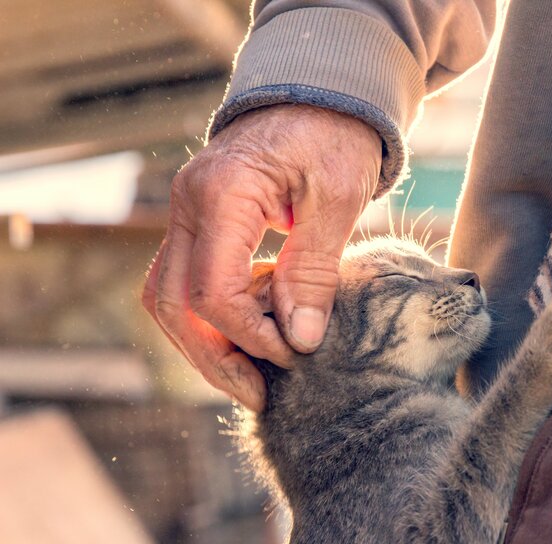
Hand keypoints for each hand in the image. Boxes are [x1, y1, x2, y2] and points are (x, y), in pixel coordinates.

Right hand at [142, 104, 381, 410]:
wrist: (320, 96)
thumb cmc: (335, 138)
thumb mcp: (338, 200)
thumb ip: (313, 270)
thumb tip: (299, 341)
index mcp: (222, 194)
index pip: (213, 291)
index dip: (250, 336)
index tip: (294, 356)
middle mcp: (187, 204)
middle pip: (174, 303)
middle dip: (214, 359)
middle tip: (260, 396)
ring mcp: (186, 212)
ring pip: (169, 297)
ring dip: (206, 345)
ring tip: (252, 378)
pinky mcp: (200, 222)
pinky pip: (187, 280)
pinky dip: (214, 317)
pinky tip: (253, 334)